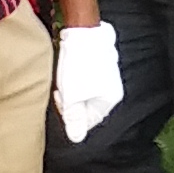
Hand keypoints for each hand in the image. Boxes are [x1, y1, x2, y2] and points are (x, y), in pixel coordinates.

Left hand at [52, 24, 122, 141]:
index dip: (70, 115)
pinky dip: (74, 80)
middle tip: (60, 90)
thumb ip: (74, 118)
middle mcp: (112, 90)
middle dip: (70, 103)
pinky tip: (68, 72)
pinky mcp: (99, 67)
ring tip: (63, 79)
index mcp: (109, 100)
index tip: (61, 102)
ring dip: (71, 91)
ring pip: (84, 94)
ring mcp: (107, 77)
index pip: (88, 120)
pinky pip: (85, 82)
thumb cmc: (80, 66)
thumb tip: (76, 138)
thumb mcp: (72, 96)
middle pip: (86, 107)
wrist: (83, 34)